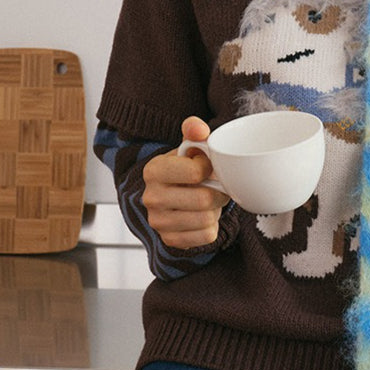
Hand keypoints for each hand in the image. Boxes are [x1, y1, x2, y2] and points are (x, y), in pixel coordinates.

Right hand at [142, 115, 228, 248]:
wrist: (173, 196)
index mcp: (153, 171)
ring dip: (215, 210)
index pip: (195, 172)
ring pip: (206, 219)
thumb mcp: (188, 146)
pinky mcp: (170, 240)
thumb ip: (194, 130)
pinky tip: (202, 217)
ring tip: (208, 201)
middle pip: (204, 200)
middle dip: (218, 193)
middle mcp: (151, 198)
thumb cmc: (185, 169)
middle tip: (216, 187)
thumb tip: (199, 129)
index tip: (206, 167)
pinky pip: (206, 236)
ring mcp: (158, 222)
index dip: (209, 169)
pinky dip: (211, 227)